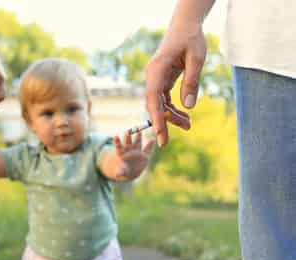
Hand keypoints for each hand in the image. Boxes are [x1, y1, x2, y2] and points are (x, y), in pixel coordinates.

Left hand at [113, 132, 154, 179]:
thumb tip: (117, 175)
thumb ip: (120, 172)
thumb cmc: (125, 170)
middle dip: (128, 136)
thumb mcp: (122, 171)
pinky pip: (147, 149)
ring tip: (139, 131)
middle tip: (127, 131)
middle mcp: (129, 150)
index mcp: (122, 153)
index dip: (117, 141)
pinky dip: (150, 145)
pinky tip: (153, 140)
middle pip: (128, 142)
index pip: (119, 146)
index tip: (115, 136)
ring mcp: (137, 151)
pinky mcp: (144, 155)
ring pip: (137, 142)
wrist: (132, 170)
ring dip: (138, 136)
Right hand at [145, 21, 205, 146]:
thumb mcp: (197, 59)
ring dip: (171, 116)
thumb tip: (189, 107)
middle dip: (161, 123)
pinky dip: (174, 109)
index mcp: (157, 69)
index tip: (159, 133)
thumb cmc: (191, 38)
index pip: (153, 97)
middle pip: (154, 104)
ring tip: (188, 125)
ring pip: (160, 104)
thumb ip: (192, 81)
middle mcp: (153, 76)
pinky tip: (185, 115)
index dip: (156, 117)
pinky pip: (165, 99)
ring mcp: (156, 79)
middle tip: (166, 142)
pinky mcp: (162, 80)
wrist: (185, 26)